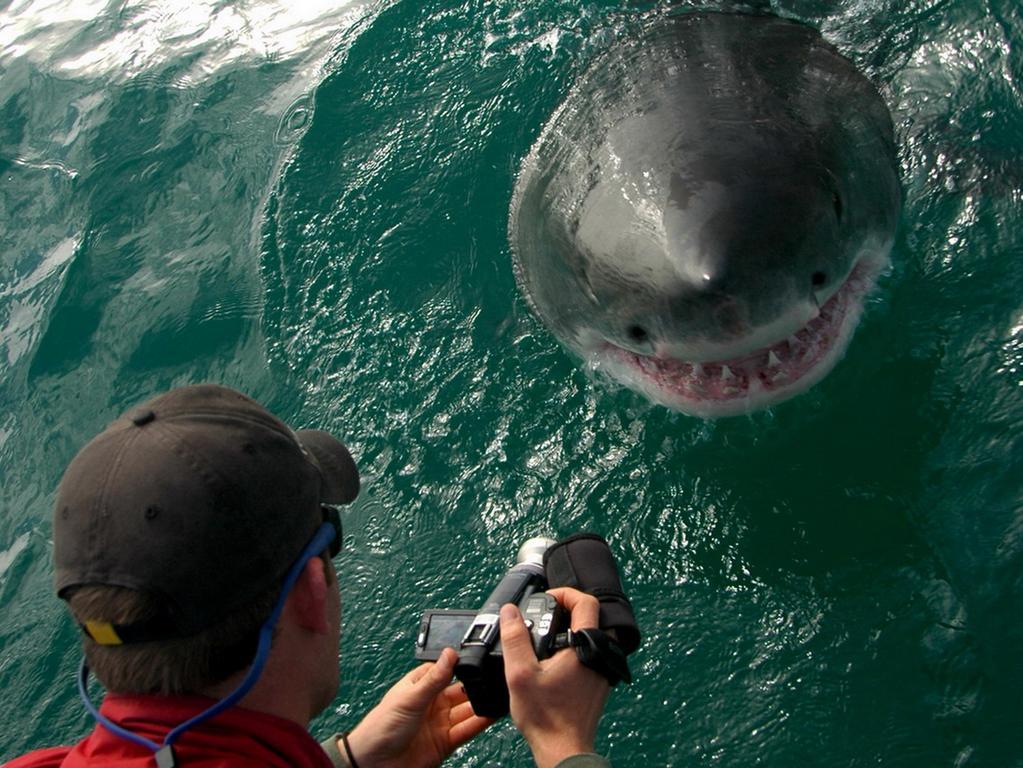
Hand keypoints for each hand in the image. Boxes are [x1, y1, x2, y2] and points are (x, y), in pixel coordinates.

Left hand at [344, 647, 492, 767]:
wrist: (374, 764)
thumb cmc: (381, 727)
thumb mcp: (410, 698)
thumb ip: (434, 678)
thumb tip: (450, 653)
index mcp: (420, 686)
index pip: (446, 670)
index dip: (462, 665)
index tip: (480, 657)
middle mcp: (432, 703)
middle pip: (461, 690)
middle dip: (476, 685)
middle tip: (495, 678)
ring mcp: (440, 723)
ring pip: (467, 710)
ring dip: (481, 704)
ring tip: (499, 695)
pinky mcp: (445, 742)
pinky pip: (467, 730)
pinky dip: (480, 723)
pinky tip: (492, 715)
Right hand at [501, 587, 610, 767]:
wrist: (562, 749)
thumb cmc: (546, 717)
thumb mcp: (520, 674)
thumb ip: (515, 638)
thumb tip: (510, 612)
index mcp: (586, 648)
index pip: (586, 602)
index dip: (565, 593)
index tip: (546, 599)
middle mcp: (600, 656)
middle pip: (593, 615)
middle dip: (569, 609)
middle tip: (546, 613)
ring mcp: (602, 670)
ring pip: (594, 634)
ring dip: (573, 628)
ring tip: (547, 635)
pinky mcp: (599, 682)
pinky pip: (592, 652)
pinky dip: (576, 646)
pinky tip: (554, 658)